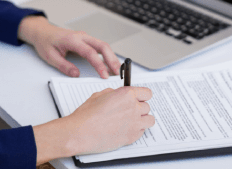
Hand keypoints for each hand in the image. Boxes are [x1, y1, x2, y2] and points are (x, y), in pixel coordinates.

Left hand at [17, 16, 120, 78]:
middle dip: (112, 59)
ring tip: (117, 70)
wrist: (42, 31)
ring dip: (111, 57)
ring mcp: (84, 37)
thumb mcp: (50, 56)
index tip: (104, 75)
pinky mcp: (85, 40)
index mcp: (72, 39)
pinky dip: (107, 54)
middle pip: (102, 45)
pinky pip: (99, 46)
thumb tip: (76, 74)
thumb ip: (64, 65)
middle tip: (118, 73)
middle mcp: (81, 36)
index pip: (90, 52)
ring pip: (103, 45)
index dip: (99, 64)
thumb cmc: (45, 42)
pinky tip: (110, 63)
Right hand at [33, 85, 154, 162]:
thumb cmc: (87, 114)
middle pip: (147, 106)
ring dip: (142, 119)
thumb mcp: (100, 95)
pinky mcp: (133, 137)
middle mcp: (134, 108)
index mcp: (127, 94)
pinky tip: (126, 128)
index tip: (139, 97)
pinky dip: (137, 130)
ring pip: (149, 120)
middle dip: (139, 107)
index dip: (142, 95)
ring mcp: (135, 123)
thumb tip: (120, 94)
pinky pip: (142, 131)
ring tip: (131, 120)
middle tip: (128, 109)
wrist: (82, 132)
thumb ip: (115, 93)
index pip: (147, 93)